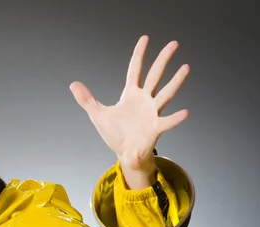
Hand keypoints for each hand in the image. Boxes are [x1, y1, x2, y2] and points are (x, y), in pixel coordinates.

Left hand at [70, 35, 189, 187]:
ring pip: (165, 94)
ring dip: (175, 82)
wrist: (125, 154)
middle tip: (174, 44)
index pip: (135, 69)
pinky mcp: (155, 128)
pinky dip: (175, 118)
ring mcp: (152, 113)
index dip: (139, 54)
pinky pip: (167, 121)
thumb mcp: (98, 114)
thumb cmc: (116, 134)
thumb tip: (73, 84)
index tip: (145, 38)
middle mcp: (145, 100)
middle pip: (155, 75)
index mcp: (131, 95)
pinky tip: (185, 112)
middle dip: (163, 60)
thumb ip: (87, 99)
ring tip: (186, 68)